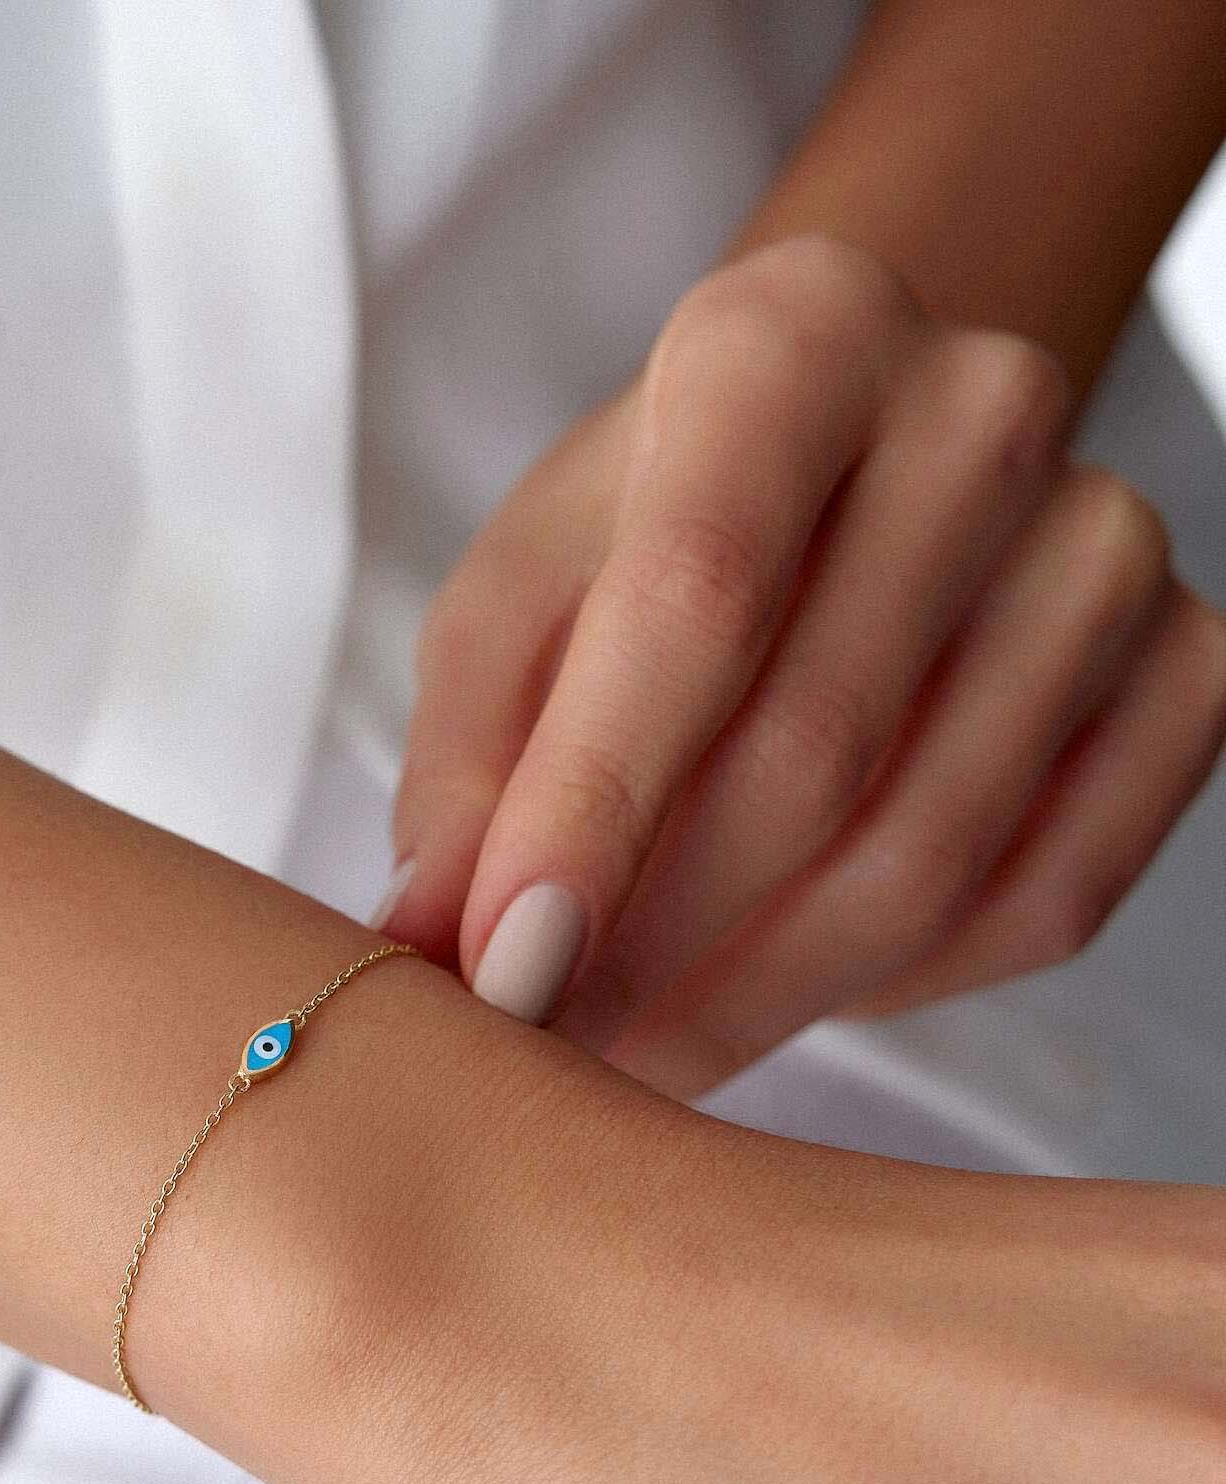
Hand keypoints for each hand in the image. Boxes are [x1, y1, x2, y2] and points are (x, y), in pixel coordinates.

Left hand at [377, 233, 1225, 1101]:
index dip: (595, 808)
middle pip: (816, 746)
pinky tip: (782, 986)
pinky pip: (1044, 899)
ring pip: (932, 850)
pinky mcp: (1190, 664)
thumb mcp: (515, 606)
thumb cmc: (643, 536)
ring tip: (641, 1047)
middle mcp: (979, 412)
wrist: (850, 467)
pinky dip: (895, 986)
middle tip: (553, 1045)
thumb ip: (468, 761)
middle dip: (661, 943)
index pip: (695, 596)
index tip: (506, 970)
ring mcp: (1110, 540)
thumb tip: (431, 946)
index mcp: (791, 340)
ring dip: (761, 994)